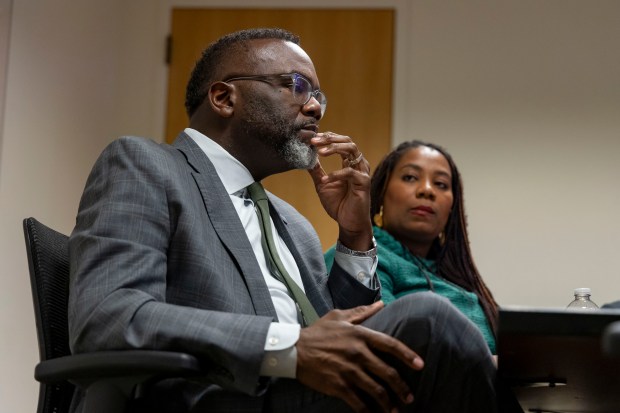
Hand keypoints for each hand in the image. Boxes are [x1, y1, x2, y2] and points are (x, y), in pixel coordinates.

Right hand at [296, 301, 423, 412]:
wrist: (294, 350)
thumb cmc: (318, 332)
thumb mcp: (339, 317)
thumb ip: (362, 311)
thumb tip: (381, 304)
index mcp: (360, 335)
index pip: (390, 345)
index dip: (407, 355)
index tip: (420, 365)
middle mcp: (358, 353)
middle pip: (387, 373)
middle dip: (401, 387)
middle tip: (409, 396)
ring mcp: (348, 371)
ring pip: (376, 390)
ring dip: (388, 403)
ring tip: (395, 410)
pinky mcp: (338, 386)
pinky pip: (358, 403)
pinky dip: (368, 412)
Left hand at [308, 132, 372, 250]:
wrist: (348, 223)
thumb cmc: (338, 204)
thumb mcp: (322, 185)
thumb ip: (316, 170)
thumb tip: (305, 157)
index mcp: (349, 163)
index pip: (340, 142)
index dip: (327, 137)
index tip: (311, 138)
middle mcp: (357, 164)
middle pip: (347, 141)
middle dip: (330, 138)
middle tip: (314, 141)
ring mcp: (362, 172)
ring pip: (352, 150)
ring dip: (334, 148)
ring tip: (320, 152)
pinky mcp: (364, 183)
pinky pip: (350, 172)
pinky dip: (336, 174)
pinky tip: (325, 179)